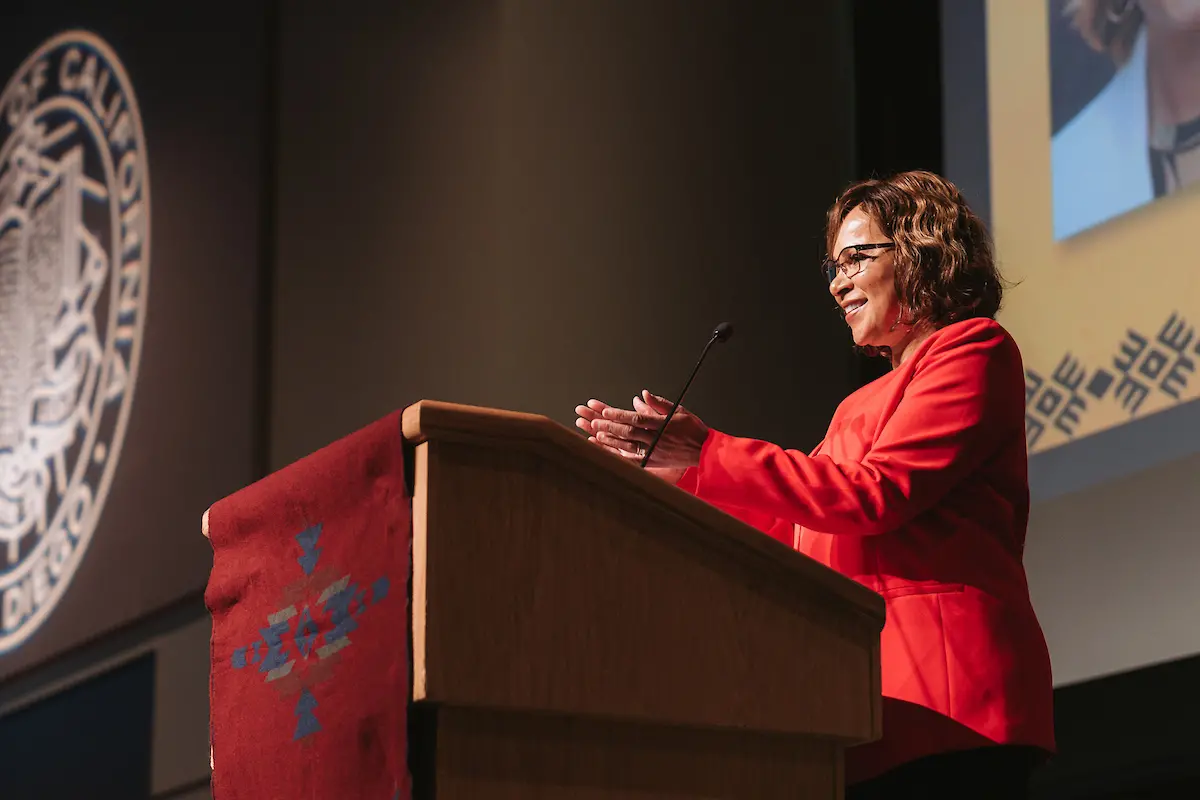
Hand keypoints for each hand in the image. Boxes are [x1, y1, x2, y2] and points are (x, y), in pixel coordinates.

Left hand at [574, 390, 708, 470]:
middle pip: (629, 432)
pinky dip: (621, 455)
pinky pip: (634, 460)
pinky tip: (610, 452)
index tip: (606, 410)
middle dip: (610, 425)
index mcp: (663, 424)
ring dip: (612, 440)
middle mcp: (657, 439)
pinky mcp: (654, 462)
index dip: (619, 414)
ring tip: (598, 434)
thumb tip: (642, 394)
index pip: (636, 419)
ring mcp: (655, 452)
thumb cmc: (693, 429)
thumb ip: (659, 403)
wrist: (704, 451)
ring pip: (629, 446)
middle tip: (595, 421)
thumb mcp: (679, 410)